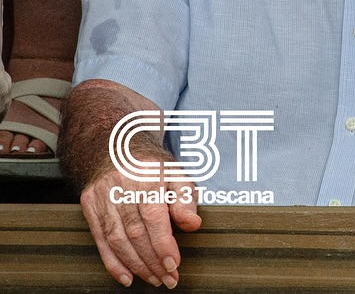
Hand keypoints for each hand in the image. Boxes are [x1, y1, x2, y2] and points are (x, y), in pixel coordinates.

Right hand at [79, 166, 200, 288]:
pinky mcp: (89, 208)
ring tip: (154, 279)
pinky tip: (127, 277)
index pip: (153, 216)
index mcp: (146, 175)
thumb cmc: (150, 164)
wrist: (115, 147)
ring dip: (136, 265)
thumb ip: (186, 198)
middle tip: (168, 278)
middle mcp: (120, 187)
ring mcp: (101, 197)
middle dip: (152, 260)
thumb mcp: (176, 173)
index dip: (162, 243)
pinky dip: (113, 263)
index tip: (173, 263)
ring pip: (116, 240)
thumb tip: (193, 224)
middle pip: (135, 232)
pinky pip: (100, 241)